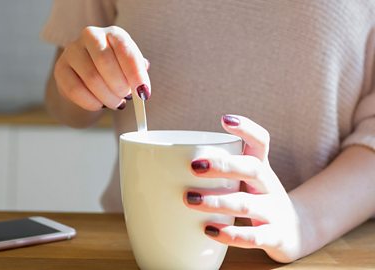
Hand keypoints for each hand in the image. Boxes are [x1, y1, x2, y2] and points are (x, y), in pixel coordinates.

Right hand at [54, 26, 150, 110]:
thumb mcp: (128, 68)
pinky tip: (99, 104)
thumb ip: (137, 74)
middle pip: (105, 61)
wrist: (86, 77)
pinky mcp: (60, 69)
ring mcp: (72, 51)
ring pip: (91, 78)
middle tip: (126, 98)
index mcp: (112, 33)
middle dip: (119, 86)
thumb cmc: (113, 71)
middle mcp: (90, 36)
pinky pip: (76, 90)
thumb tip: (142, 89)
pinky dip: (92, 102)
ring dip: (108, 97)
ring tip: (115, 103)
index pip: (124, 49)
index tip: (143, 92)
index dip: (135, 73)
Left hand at [184, 115, 301, 262]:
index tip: (225, 119)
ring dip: (216, 201)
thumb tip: (166, 164)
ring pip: (247, 204)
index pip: (261, 141)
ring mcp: (274, 212)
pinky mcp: (275, 238)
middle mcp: (269, 186)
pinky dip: (230, 234)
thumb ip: (218, 172)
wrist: (297, 232)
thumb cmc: (257, 201)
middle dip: (223, 166)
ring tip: (189, 199)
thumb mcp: (245, 181)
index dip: (247, 128)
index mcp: (261, 168)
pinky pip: (253, 237)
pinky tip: (209, 230)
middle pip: (253, 169)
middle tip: (193, 166)